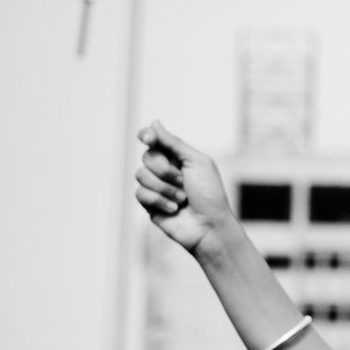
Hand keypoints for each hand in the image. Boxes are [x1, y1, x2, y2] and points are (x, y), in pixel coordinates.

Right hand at [134, 121, 235, 255]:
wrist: (209, 226)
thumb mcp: (197, 162)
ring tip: (182, 198)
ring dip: (165, 188)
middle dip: (165, 169)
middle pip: (147, 156)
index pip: (154, 140)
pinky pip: (140, 193)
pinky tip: (174, 209)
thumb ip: (174, 143)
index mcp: (178, 157)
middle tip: (183, 181)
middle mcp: (164, 170)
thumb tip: (154, 123)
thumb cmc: (210, 194)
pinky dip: (159, 200)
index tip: (148, 138)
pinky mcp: (149, 204)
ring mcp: (156, 187)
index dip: (147, 136)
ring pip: (141, 175)